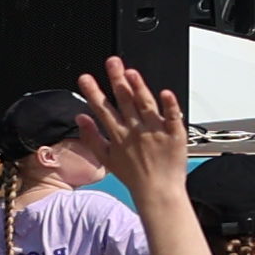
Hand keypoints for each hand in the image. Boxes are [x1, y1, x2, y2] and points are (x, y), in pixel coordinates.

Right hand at [75, 58, 192, 191]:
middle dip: (116, 80)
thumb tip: (80, 117)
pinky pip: (173, 117)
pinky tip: (166, 93)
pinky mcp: (175, 134)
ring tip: (131, 72)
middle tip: (112, 62)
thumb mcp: (106, 158)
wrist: (158, 192)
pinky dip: (170, 105)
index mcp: (119, 135)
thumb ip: (92, 136)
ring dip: (139, 88)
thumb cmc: (133, 176)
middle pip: (125, 100)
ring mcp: (156, 131)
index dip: (93, 92)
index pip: (103, 109)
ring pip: (146, 105)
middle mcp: (136, 130)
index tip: (85, 77)